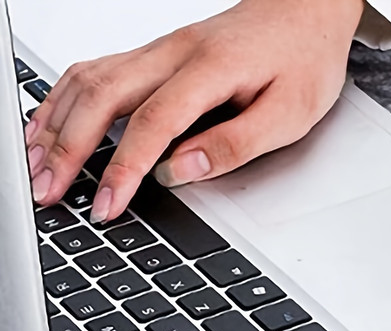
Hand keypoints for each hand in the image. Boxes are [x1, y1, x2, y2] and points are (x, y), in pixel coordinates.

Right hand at [25, 0, 364, 222]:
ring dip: (56, 123)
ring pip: (88, 79)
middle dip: (68, 149)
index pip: (152, 123)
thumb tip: (181, 170)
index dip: (124, 168)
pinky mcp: (155, 56)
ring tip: (36, 166)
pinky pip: (96, 72)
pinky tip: (50, 125)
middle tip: (49, 192)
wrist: (307, 11)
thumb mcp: (289, 114)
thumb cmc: (303, 60)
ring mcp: (159, 51)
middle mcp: (173, 54)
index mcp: (209, 70)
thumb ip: (235, 144)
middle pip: (102, 96)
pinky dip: (65, 101)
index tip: (108, 204)